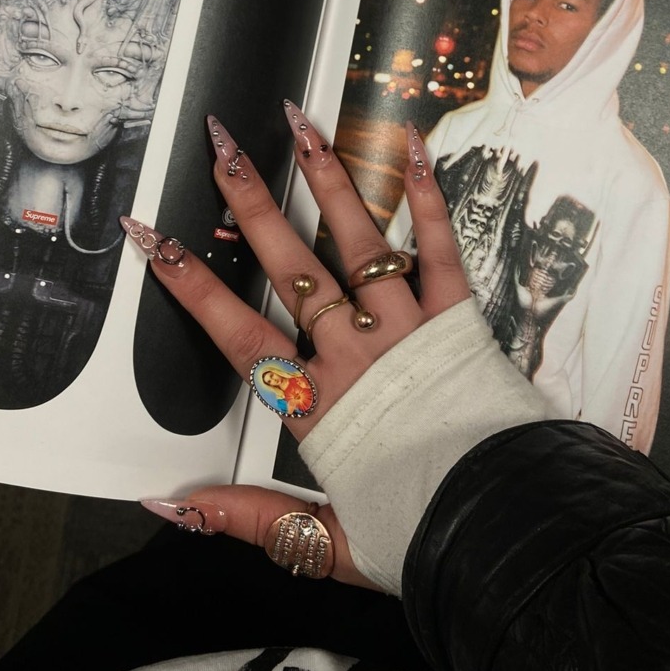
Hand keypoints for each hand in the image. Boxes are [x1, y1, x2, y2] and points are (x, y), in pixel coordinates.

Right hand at [124, 101, 469, 588]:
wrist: (514, 530)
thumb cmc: (427, 534)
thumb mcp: (327, 545)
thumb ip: (250, 517)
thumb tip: (176, 505)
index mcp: (319, 406)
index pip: (238, 334)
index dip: (191, 285)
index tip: (155, 240)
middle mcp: (358, 356)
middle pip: (290, 265)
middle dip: (250, 202)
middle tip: (221, 147)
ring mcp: (409, 332)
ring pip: (357, 241)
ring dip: (326, 180)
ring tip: (298, 125)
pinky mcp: (460, 321)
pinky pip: (441, 249)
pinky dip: (426, 198)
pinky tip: (413, 148)